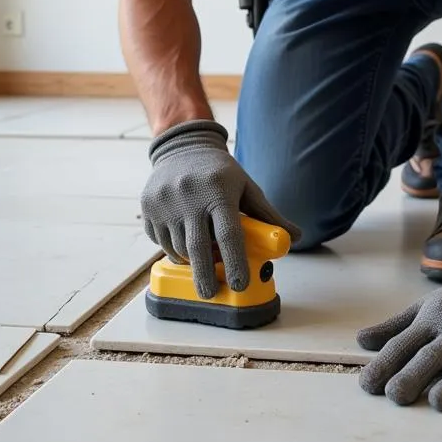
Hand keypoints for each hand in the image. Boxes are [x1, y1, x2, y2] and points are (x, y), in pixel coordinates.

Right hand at [141, 119, 300, 299]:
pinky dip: (171, 248)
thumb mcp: (246, 187)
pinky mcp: (147, 207)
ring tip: (200, 257)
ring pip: (176, 247)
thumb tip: (293, 238)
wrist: (183, 147)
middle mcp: (188, 196)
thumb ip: (268, 215)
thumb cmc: (220, 171)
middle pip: (197, 248)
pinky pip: (159, 240)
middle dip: (204, 276)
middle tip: (210, 294)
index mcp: (218, 191)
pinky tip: (182, 239)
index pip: (228, 234)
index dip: (234, 262)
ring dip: (190, 260)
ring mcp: (164, 202)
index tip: (239, 284)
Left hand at [356, 251, 441, 411]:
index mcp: (434, 319)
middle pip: (434, 353)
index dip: (386, 364)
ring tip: (438, 402)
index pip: (405, 343)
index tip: (368, 386)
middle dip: (414, 374)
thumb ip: (396, 328)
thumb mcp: (428, 308)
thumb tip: (361, 341)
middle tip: (396, 396)